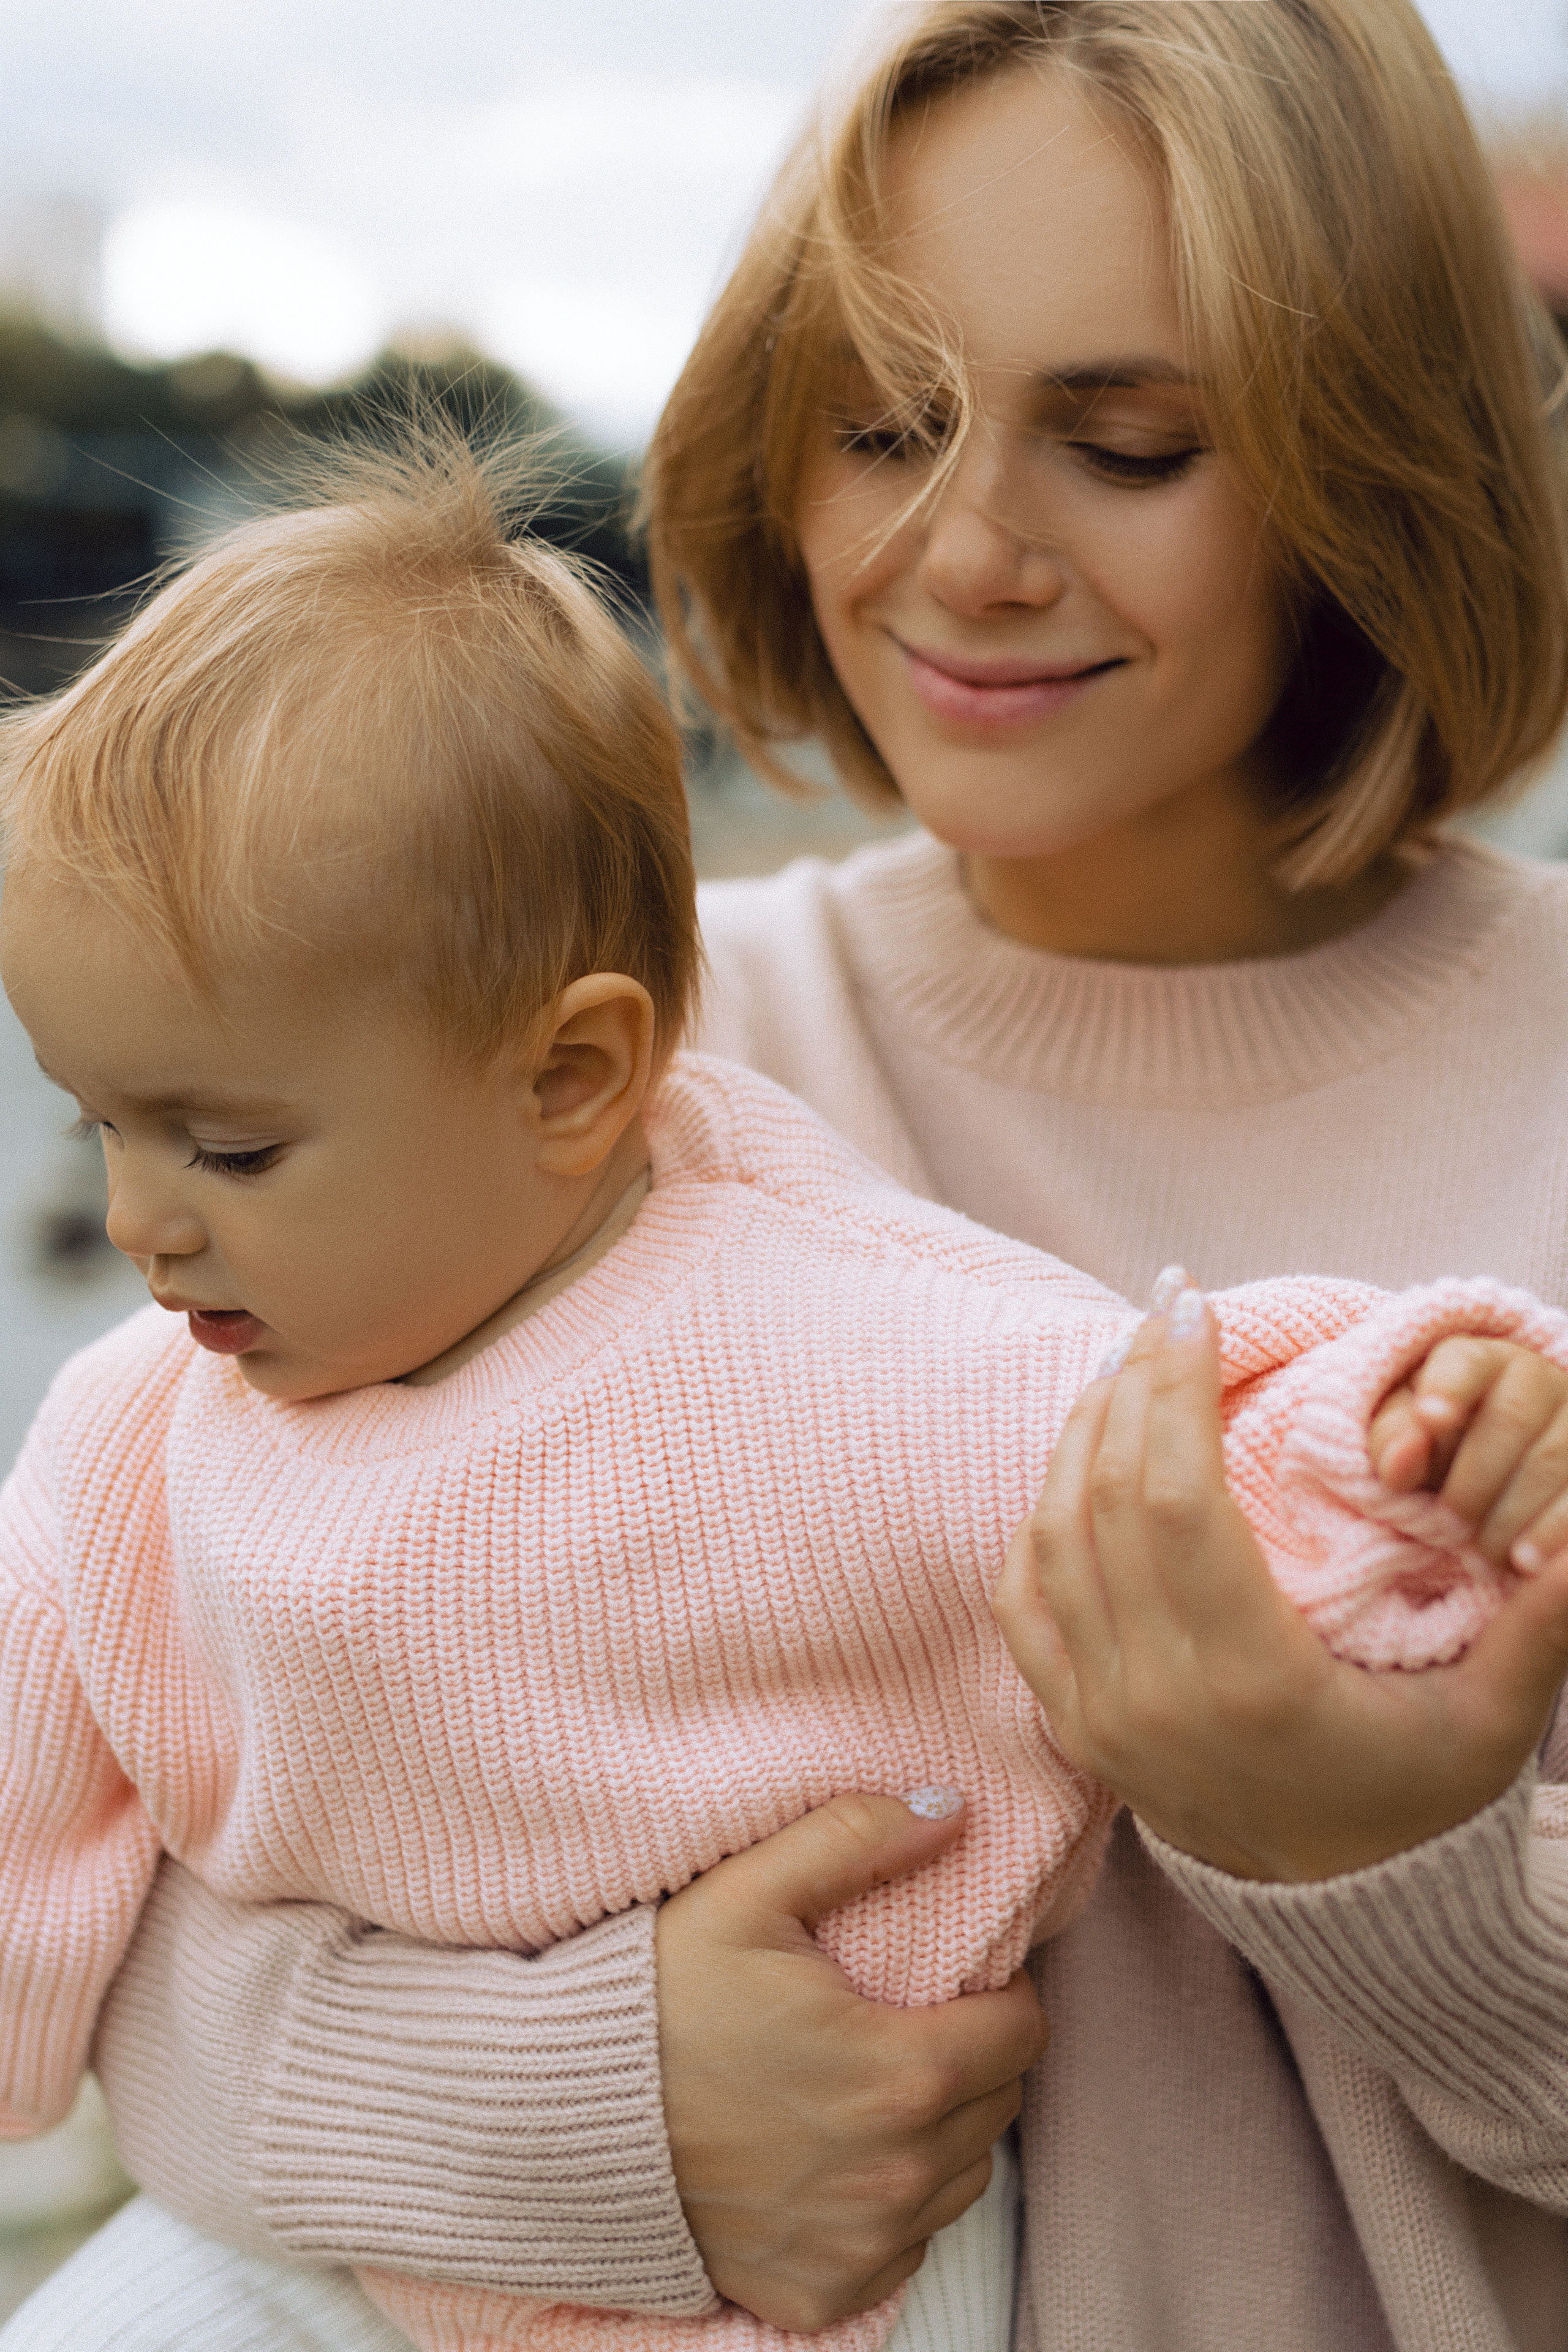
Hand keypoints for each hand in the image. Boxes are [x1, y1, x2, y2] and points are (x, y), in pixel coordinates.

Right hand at [654, 1793, 1045, 2329]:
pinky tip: (835, 2158)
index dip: (999, 1992)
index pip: (1023, 2032)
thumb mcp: (744, 1891)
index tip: (954, 1979)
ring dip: (940, 2133)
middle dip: (972, 2056)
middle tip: (908, 2022)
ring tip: (872, 2085)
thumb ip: (853, 1839)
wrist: (562, 2118)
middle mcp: (896, 2175)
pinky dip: (888, 2207)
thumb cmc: (657, 1998)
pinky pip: (904, 2250)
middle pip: (999, 2105)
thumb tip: (951, 1812)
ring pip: (962, 2178)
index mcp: (899, 2073)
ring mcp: (862, 2245)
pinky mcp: (823, 2292)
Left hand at [993, 1289, 1567, 1883]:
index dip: (1178, 1390)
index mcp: (1253, 1684)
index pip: (1182, 1501)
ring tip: (1123, 1362)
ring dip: (1079, 1436)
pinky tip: (1078, 1461)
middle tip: (1164, 1307)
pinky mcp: (1073, 1727)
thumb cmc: (1420, 1795)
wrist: (1338, 1904)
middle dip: (1133, 1384)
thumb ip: (1540, 1626)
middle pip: (1110, 1500)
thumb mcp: (1492, 1722)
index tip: (1197, 1308)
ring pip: (1053, 1538)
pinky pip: (1022, 1600)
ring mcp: (1101, 1716)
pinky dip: (1040, 1518)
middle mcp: (1156, 1698)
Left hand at [1370, 1337, 1567, 1568]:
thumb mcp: (1402, 1443)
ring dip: (1513, 1516)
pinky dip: (1553, 1534)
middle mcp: (1538, 1379)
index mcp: (1479, 1363)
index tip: (1429, 1420)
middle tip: (1446, 1528)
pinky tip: (1525, 1567)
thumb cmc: (1435, 1453)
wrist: (1491, 1479)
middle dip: (1476, 1479)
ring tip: (1479, 1560)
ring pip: (1557, 1460)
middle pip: (1512, 1417)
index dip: (1447, 1388)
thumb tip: (1401, 1460)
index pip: (1465, 1363)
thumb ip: (1392, 1444)